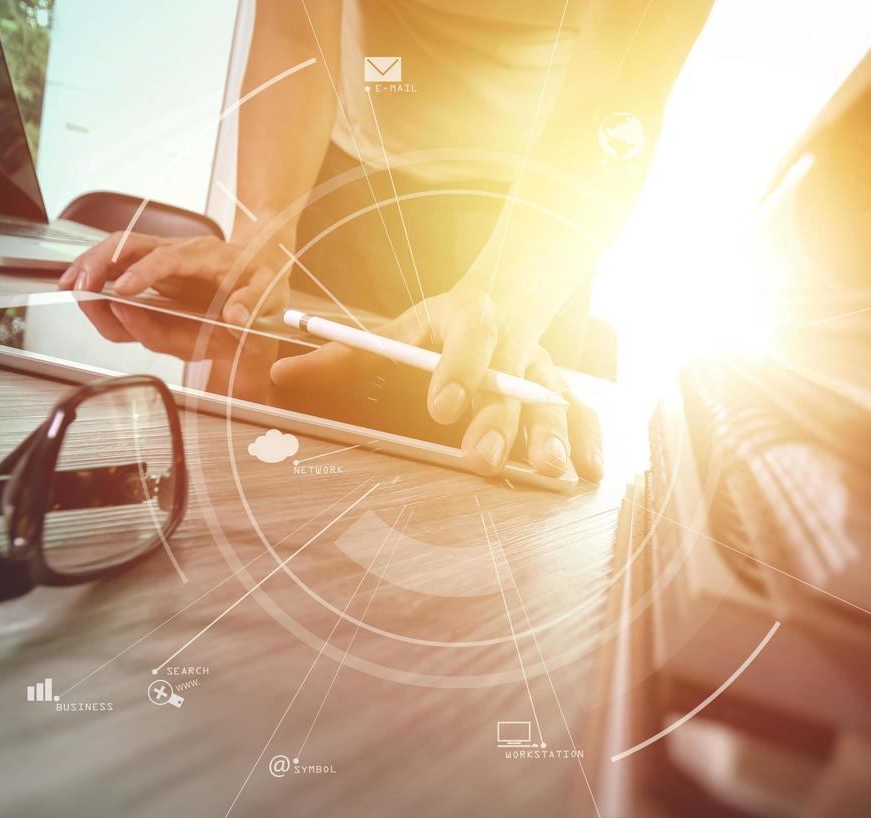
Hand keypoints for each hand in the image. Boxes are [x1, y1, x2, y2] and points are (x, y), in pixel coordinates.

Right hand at [58, 228, 290, 323]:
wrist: (259, 258)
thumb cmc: (262, 275)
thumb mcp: (271, 290)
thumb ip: (255, 302)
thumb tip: (235, 315)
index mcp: (205, 256)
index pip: (168, 260)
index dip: (143, 274)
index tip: (122, 291)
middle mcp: (175, 254)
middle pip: (128, 248)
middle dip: (99, 266)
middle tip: (80, 289)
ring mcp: (159, 263)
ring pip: (114, 256)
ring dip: (88, 270)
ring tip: (70, 289)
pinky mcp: (149, 273)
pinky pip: (114, 269)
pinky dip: (92, 277)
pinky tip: (77, 291)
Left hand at [269, 288, 602, 481]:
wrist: (511, 293)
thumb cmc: (445, 323)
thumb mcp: (399, 327)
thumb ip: (346, 353)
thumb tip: (283, 373)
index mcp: (470, 317)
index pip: (469, 337)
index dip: (458, 370)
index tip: (440, 405)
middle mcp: (513, 342)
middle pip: (511, 381)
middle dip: (499, 421)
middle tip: (483, 458)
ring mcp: (541, 369)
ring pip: (552, 400)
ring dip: (552, 436)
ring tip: (547, 470)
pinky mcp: (560, 393)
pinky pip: (582, 414)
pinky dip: (587, 441)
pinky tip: (585, 471)